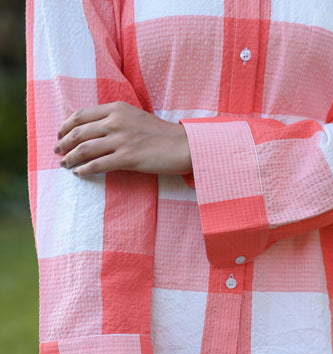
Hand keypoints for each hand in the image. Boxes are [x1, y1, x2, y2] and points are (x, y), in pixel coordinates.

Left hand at [54, 101, 191, 177]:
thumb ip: (115, 119)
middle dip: (64, 143)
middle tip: (57, 151)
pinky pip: (98, 165)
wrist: (182, 146)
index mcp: (116, 108)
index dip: (66, 125)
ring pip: (84, 149)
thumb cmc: (160, 134)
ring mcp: (121, 140)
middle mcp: (115, 121)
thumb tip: (95, 130)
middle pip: (79, 132)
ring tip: (65, 164)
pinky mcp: (127, 158)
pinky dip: (84, 170)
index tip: (60, 134)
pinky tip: (79, 173)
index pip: (82, 114)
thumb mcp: (135, 117)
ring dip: (70, 158)